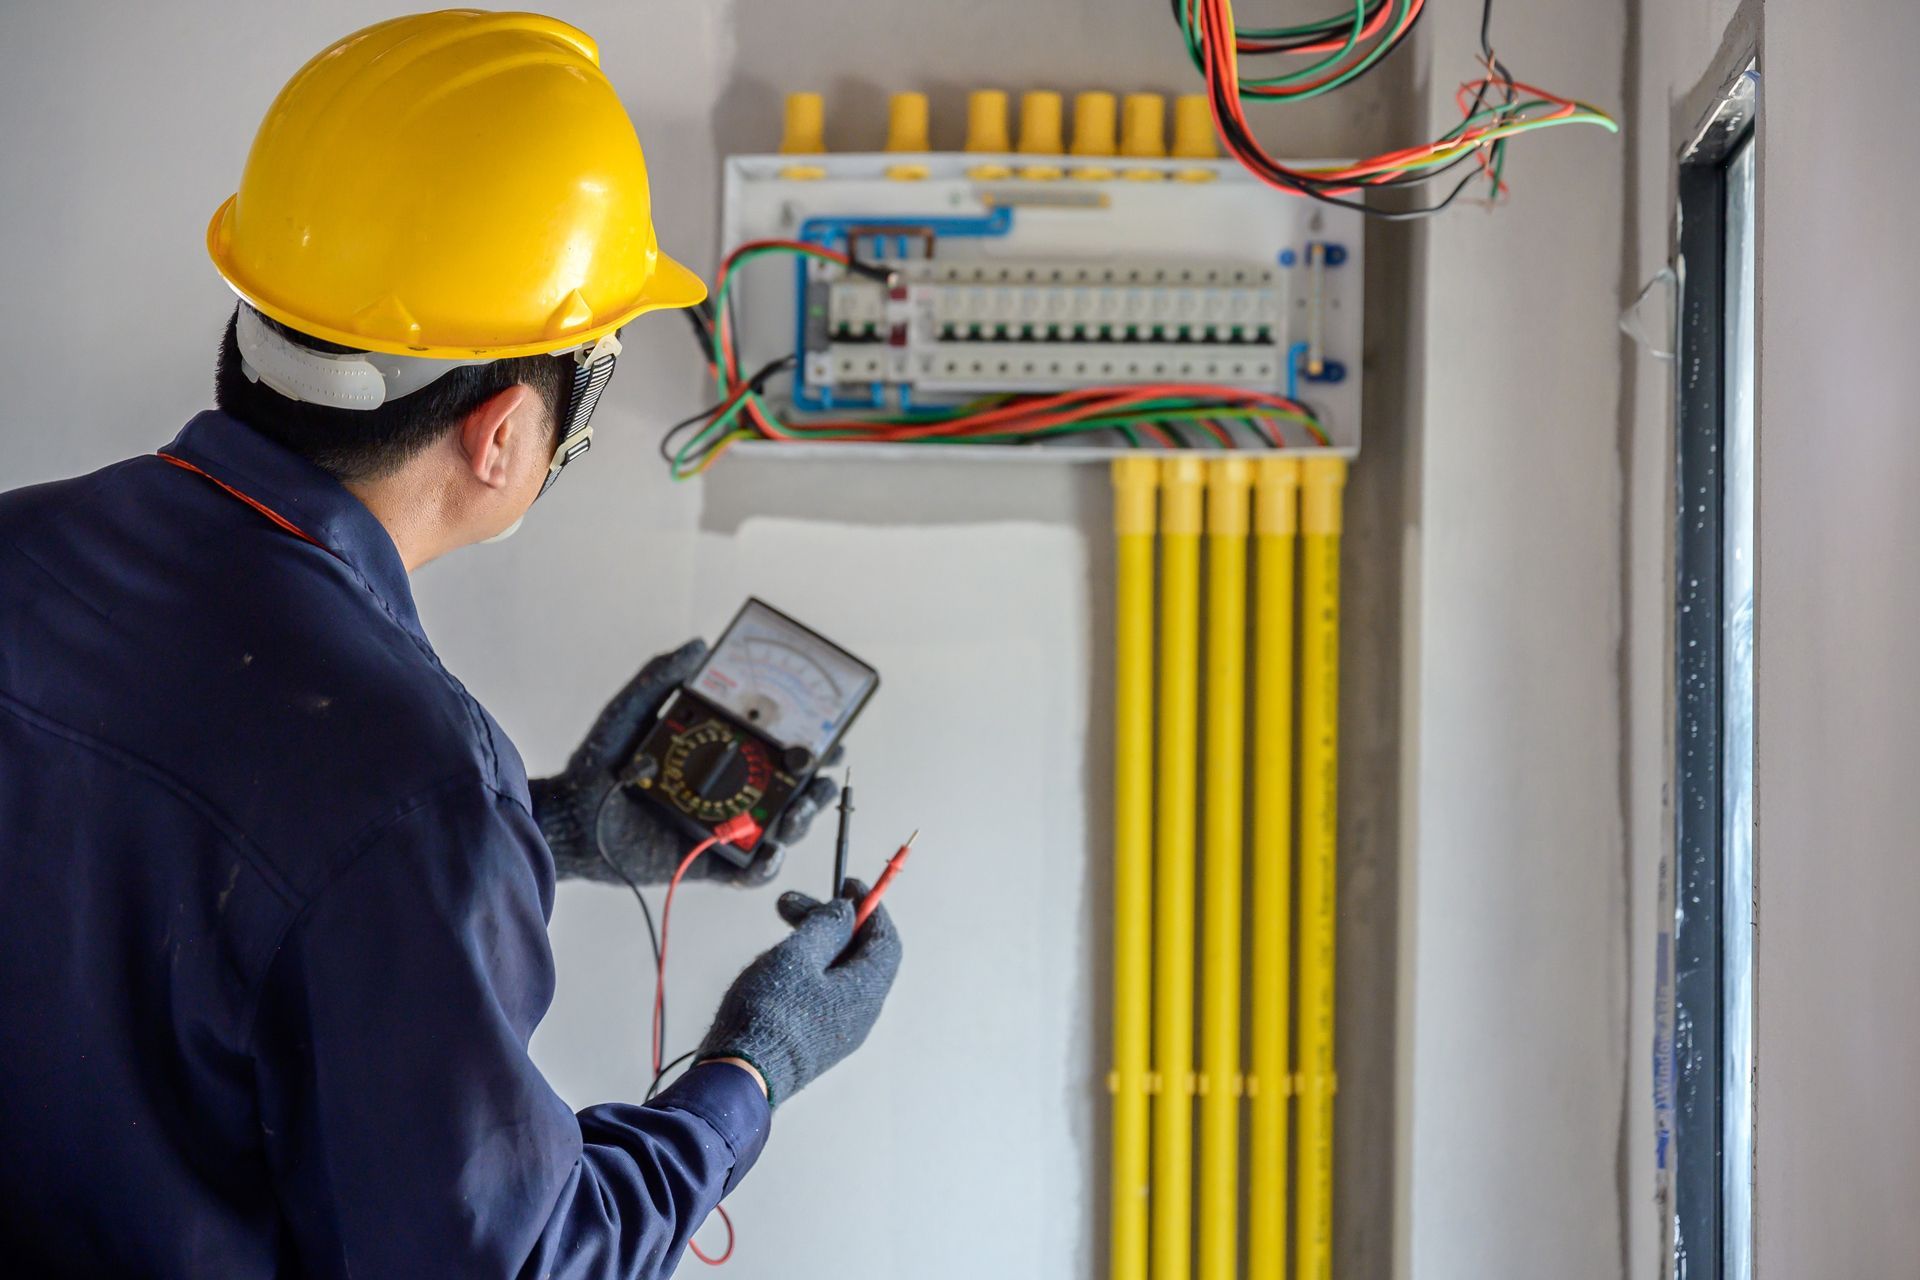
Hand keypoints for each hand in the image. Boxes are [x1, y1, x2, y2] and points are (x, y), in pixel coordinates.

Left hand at [529, 640, 838, 887]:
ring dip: (800, 822)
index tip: (830, 739)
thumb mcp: (632, 709)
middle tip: (819, 777)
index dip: (810, 748)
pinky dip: (766, 868)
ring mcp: (722, 830)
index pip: (777, 752)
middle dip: (816, 787)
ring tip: (796, 812)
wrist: (570, 816)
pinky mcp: (708, 865)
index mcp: (722, 758)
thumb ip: (661, 676)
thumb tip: (699, 643)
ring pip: (779, 831)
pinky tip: (769, 852)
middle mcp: (730, 794)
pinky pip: (748, 873)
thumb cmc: (598, 762)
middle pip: (791, 793)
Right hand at [696, 879, 902, 1106]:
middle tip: (789, 903)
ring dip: (812, 941)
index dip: (870, 907)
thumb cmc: (770, 1012)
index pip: (885, 939)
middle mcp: (861, 1013)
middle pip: (857, 953)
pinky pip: (821, 993)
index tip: (847, 885)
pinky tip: (776, 961)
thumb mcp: (798, 955)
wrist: (740, 1078)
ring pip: (836, 972)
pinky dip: (806, 967)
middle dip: (828, 920)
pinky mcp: (815, 1040)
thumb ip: (826, 926)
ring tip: (774, 928)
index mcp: (866, 990)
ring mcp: (839, 1030)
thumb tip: (847, 911)